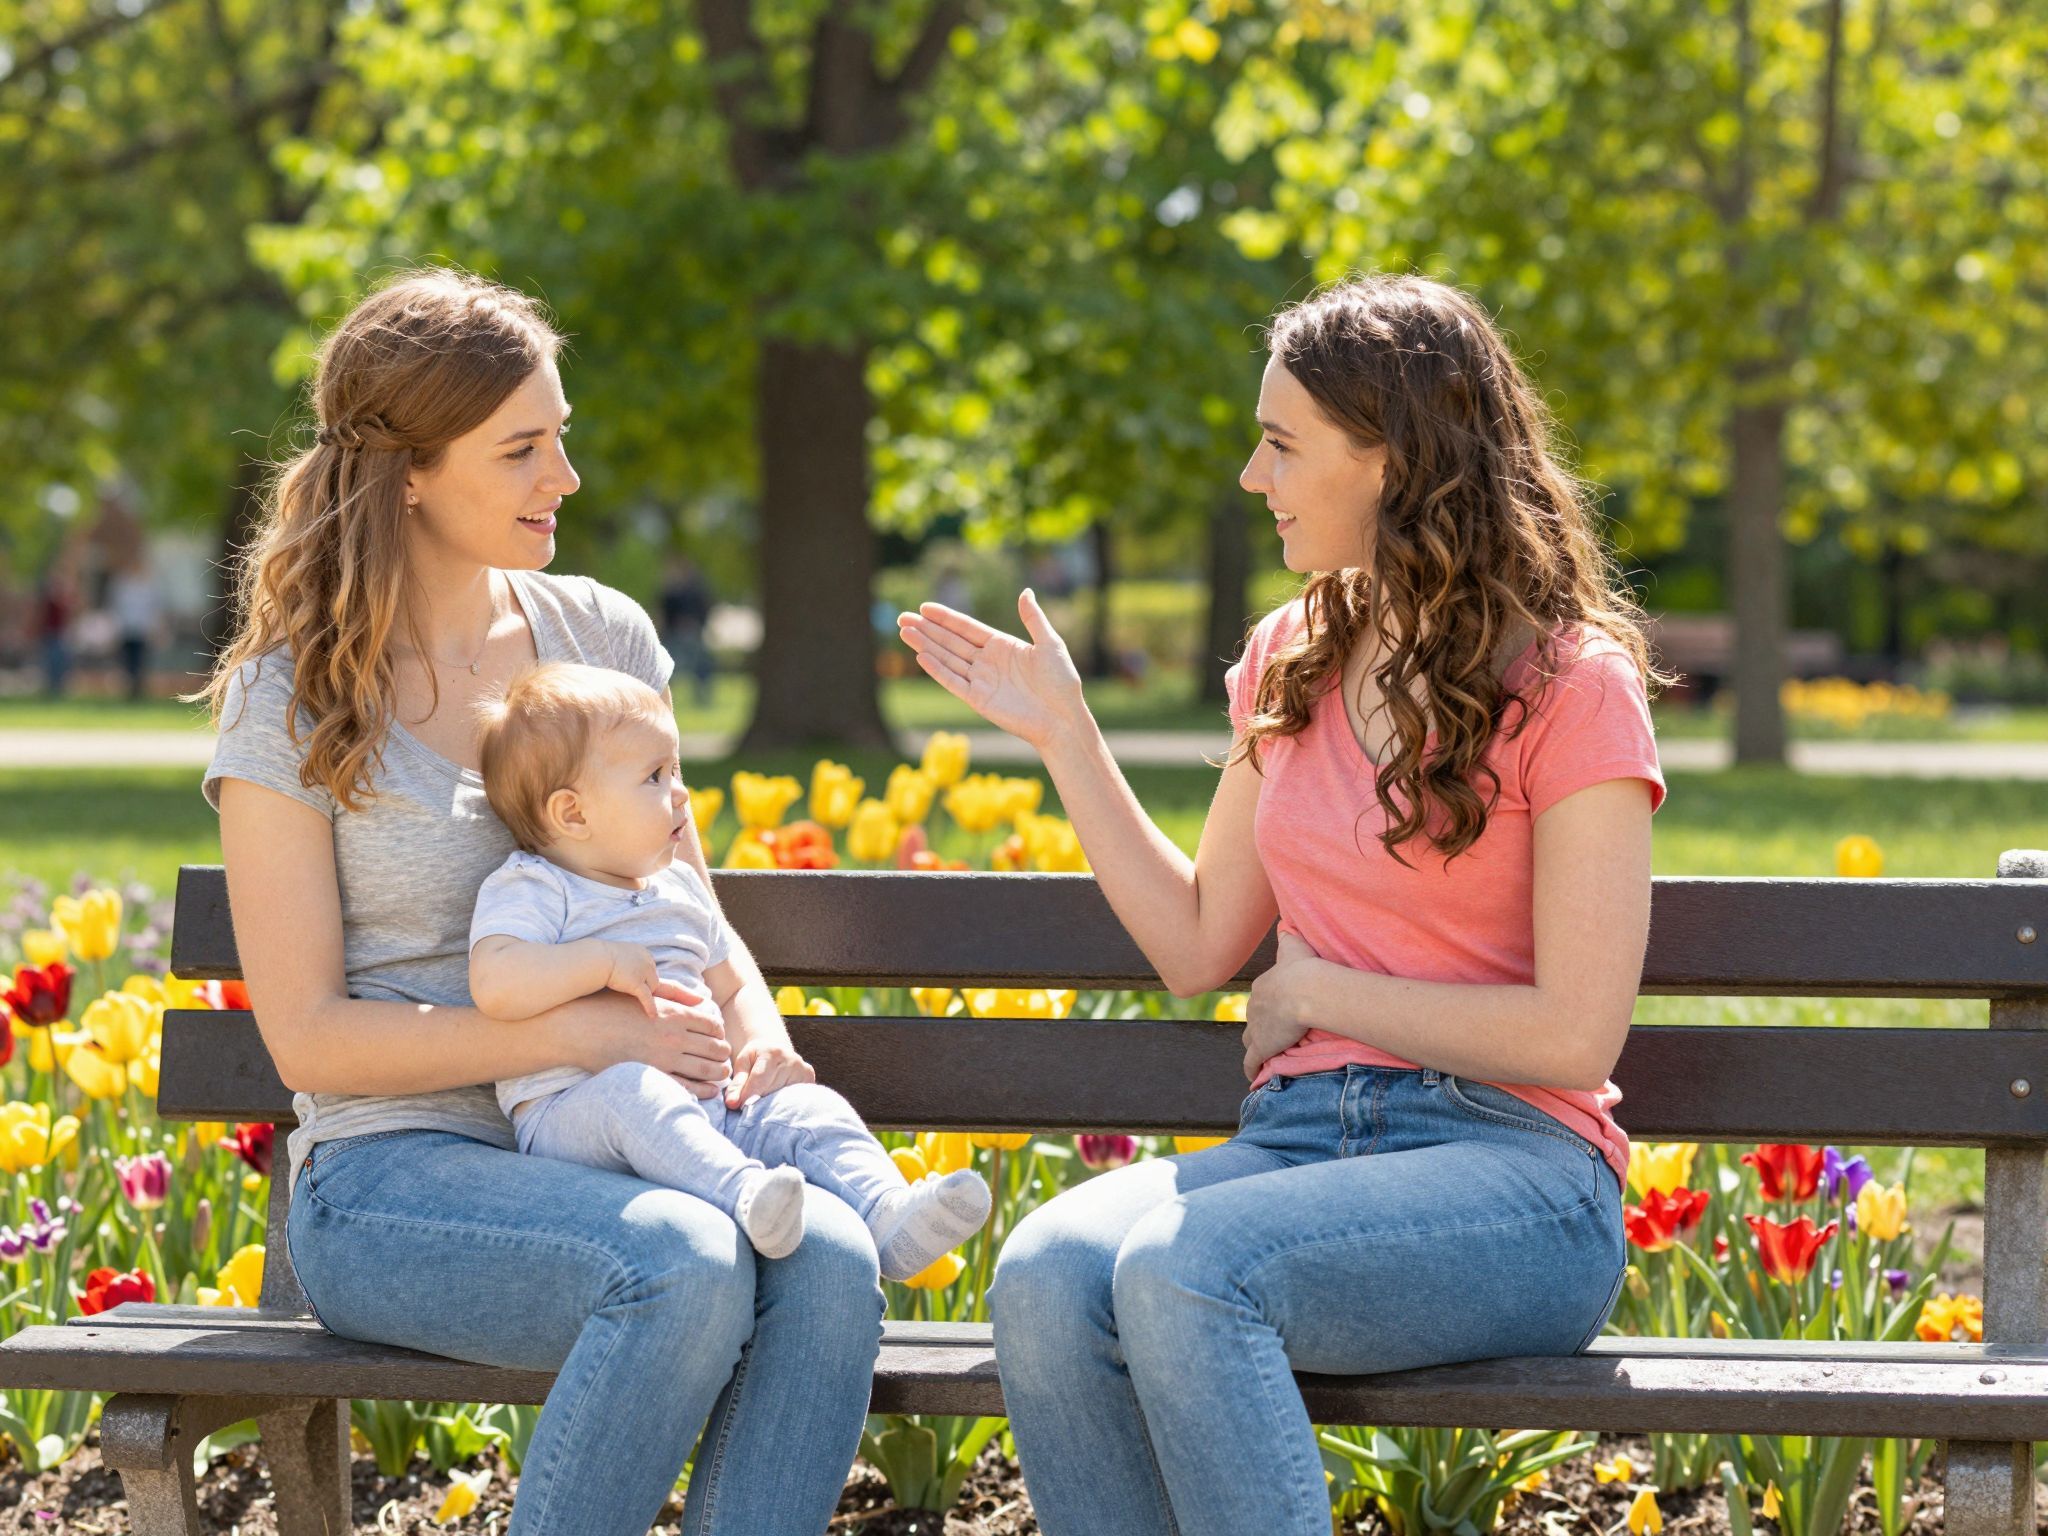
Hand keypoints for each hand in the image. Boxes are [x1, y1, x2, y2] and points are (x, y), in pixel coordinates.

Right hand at [571, 981, 731, 1097]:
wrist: (580, 1027)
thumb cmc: (611, 1005)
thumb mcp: (647, 992)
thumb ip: (677, 995)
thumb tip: (703, 999)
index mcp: (674, 1013)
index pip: (713, 1026)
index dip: (720, 1034)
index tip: (718, 1039)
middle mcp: (674, 1036)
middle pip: (715, 1048)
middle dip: (723, 1054)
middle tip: (725, 1059)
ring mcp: (663, 1058)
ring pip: (707, 1069)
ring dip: (719, 1072)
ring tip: (722, 1074)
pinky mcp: (651, 1076)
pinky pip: (686, 1087)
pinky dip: (704, 1091)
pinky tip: (711, 1091)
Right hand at [603, 942, 660, 1017]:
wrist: (595, 959)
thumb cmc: (599, 958)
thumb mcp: (615, 956)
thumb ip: (624, 961)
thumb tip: (625, 969)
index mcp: (642, 952)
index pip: (650, 967)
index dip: (644, 977)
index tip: (639, 984)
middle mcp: (645, 960)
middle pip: (653, 978)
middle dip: (647, 986)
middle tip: (638, 995)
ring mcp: (643, 971)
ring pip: (652, 988)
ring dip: (645, 994)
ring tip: (639, 1004)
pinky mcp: (637, 983)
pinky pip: (647, 998)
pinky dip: (650, 1007)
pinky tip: (652, 1016)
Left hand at [726, 1039, 816, 1108]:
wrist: (776, 1049)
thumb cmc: (756, 1057)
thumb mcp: (743, 1063)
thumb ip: (737, 1082)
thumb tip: (732, 1103)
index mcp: (772, 1052)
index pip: (760, 1079)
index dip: (748, 1095)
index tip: (737, 1107)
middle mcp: (792, 1060)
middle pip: (772, 1090)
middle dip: (758, 1101)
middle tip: (748, 1108)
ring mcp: (803, 1070)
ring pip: (784, 1098)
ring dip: (770, 1105)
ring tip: (762, 1106)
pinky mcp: (809, 1079)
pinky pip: (795, 1099)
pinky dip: (783, 1104)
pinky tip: (776, 1105)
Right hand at [896, 590, 1087, 751]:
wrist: (1062, 718)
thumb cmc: (1061, 682)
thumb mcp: (1050, 643)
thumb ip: (1033, 618)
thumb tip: (1026, 591)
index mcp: (1002, 645)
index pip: (967, 628)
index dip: (946, 618)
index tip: (925, 607)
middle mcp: (987, 661)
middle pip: (951, 641)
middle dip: (927, 629)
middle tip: (902, 618)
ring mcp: (981, 680)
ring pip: (947, 659)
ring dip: (926, 646)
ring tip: (904, 633)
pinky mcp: (978, 699)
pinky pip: (953, 681)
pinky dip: (937, 670)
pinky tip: (921, 657)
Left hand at [1242, 930, 1320, 1080]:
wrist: (1305, 990)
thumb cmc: (1303, 967)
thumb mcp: (1294, 945)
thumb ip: (1288, 937)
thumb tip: (1285, 926)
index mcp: (1262, 986)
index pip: (1262, 997)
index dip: (1269, 1005)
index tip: (1278, 1011)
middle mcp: (1254, 1006)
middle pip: (1254, 1018)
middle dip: (1261, 1025)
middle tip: (1274, 1033)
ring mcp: (1256, 1028)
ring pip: (1249, 1039)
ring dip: (1255, 1046)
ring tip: (1263, 1055)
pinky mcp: (1262, 1046)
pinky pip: (1251, 1061)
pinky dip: (1252, 1069)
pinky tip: (1253, 1076)